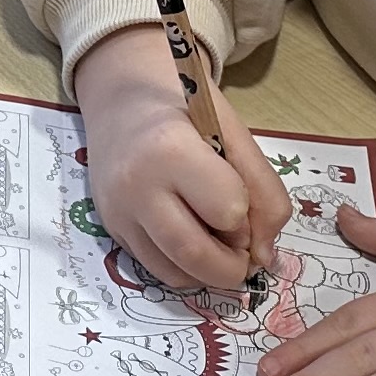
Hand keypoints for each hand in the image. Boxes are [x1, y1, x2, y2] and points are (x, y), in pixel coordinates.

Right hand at [76, 21, 288, 291]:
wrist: (122, 103)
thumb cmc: (186, 110)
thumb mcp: (234, 134)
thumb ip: (263, 190)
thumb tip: (265, 257)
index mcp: (172, 149)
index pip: (228, 210)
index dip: (246, 214)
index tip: (243, 201)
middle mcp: (137, 185)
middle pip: (196, 255)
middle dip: (234, 266)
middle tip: (245, 251)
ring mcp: (119, 212)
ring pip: (175, 273)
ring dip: (210, 273)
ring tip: (219, 245)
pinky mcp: (110, 229)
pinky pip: (156, 270)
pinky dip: (185, 270)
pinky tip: (193, 242)